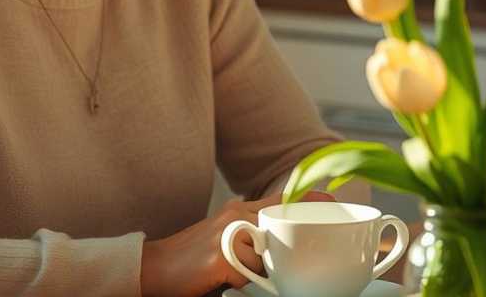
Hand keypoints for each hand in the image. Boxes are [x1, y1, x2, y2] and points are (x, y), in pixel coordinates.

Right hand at [140, 189, 335, 296]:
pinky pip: (251, 276)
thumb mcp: (222, 237)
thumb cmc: (190, 259)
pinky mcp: (223, 258)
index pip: (279, 201)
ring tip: (239, 272)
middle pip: (281, 228)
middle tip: (307, 247)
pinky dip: (246, 284)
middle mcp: (237, 216)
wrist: (153, 267)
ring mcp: (230, 235)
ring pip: (269, 257)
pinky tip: (227, 281)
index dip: (306, 201)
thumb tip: (277, 248)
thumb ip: (250, 234)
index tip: (332, 201)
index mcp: (238, 210)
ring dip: (265, 272)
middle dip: (295, 244)